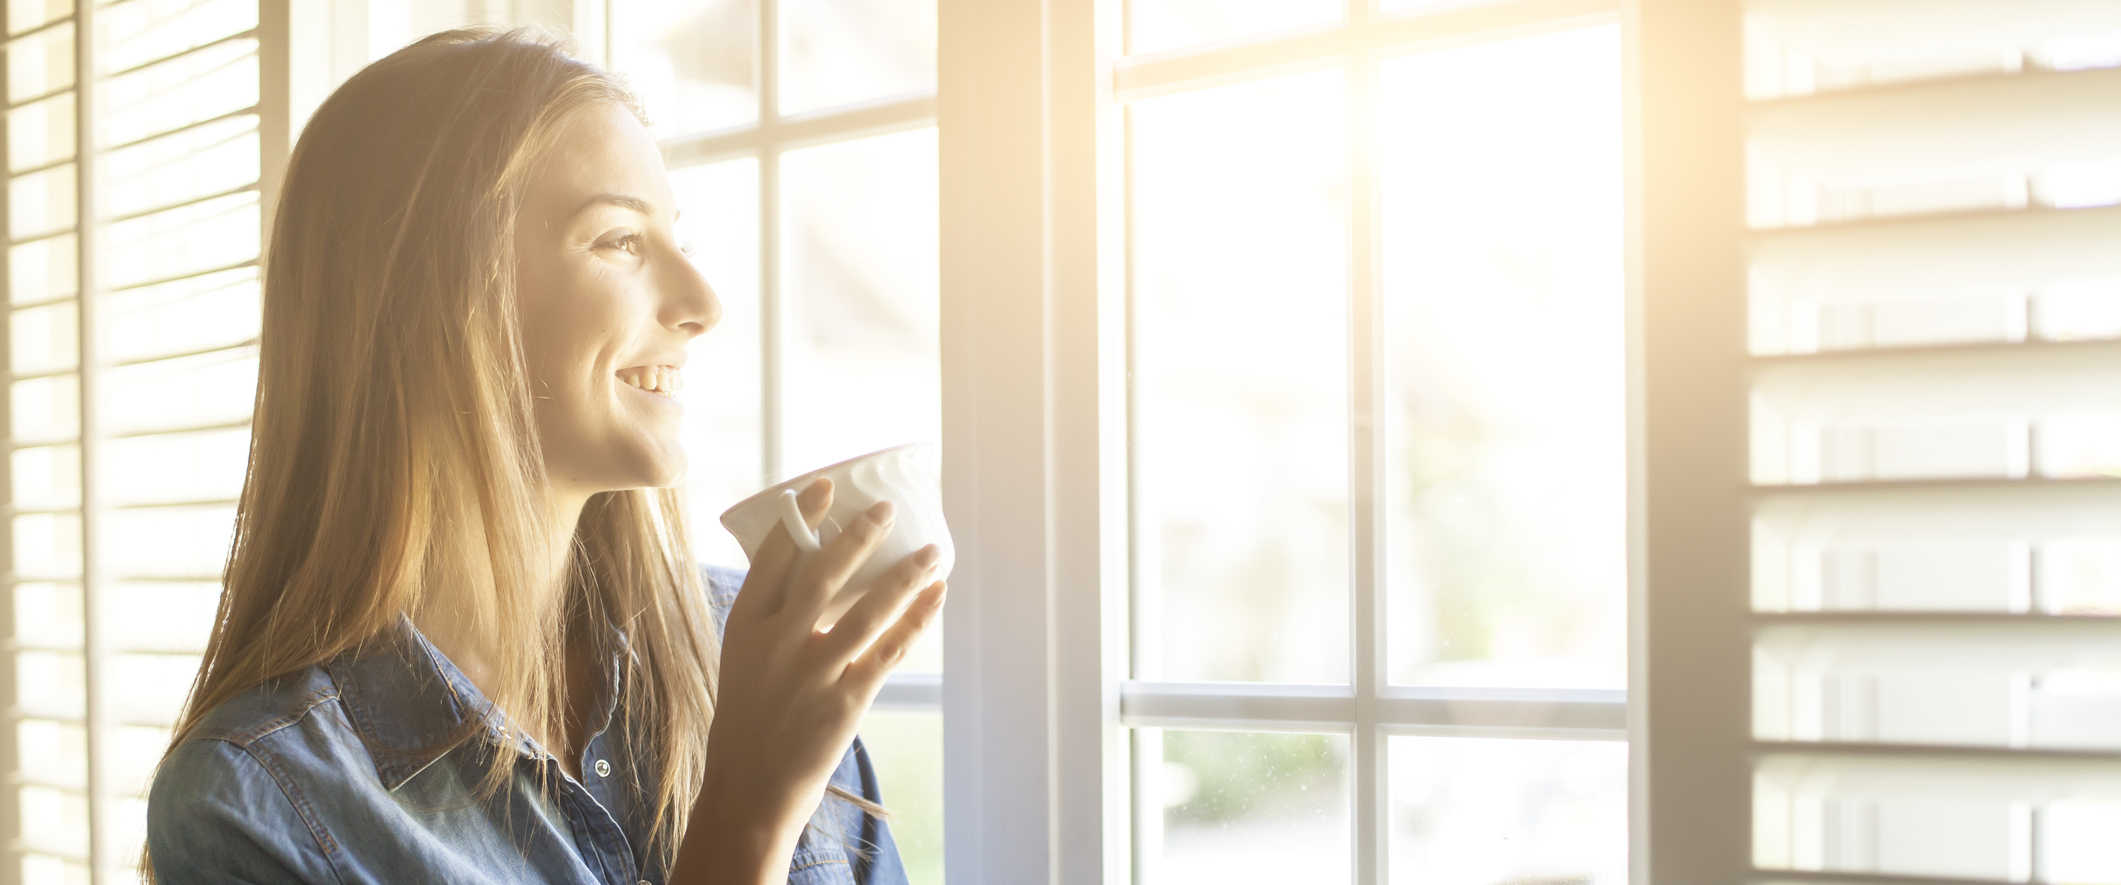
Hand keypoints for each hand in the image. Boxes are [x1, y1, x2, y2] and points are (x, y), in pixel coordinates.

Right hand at [671, 478, 946, 884]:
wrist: (749, 793)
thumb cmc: (747, 723)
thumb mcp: (742, 663)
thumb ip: (771, 622)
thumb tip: (813, 575)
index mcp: (744, 628)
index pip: (772, 557)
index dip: (800, 518)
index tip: (823, 488)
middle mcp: (777, 644)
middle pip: (824, 572)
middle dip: (860, 534)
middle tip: (886, 509)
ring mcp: (814, 672)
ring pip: (869, 607)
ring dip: (907, 573)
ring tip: (933, 549)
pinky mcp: (846, 700)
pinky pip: (891, 648)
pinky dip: (918, 618)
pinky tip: (936, 595)